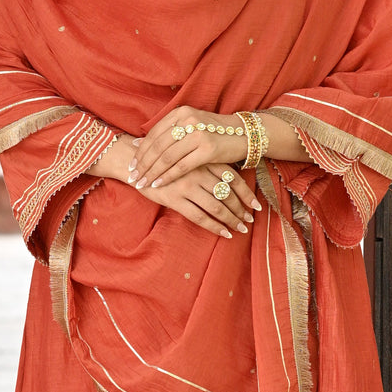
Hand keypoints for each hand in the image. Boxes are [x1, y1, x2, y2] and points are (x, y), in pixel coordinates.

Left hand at [132, 108, 249, 190]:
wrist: (244, 134)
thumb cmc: (214, 133)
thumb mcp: (190, 125)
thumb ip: (167, 133)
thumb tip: (139, 143)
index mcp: (181, 113)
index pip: (154, 134)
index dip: (141, 151)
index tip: (131, 164)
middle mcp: (187, 120)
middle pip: (158, 146)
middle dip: (143, 164)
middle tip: (132, 176)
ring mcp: (198, 134)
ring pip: (167, 157)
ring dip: (152, 172)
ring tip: (142, 182)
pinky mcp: (208, 149)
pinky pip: (181, 166)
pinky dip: (167, 176)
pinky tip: (158, 184)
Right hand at [143, 162, 260, 239]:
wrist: (135, 161)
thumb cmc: (165, 160)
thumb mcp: (189, 158)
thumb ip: (207, 167)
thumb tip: (230, 183)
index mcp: (204, 161)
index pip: (233, 178)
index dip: (246, 193)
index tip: (256, 205)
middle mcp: (198, 172)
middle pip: (227, 194)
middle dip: (241, 209)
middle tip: (249, 220)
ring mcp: (187, 185)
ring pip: (216, 206)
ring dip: (231, 219)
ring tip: (240, 229)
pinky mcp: (175, 198)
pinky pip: (199, 216)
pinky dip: (214, 226)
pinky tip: (224, 233)